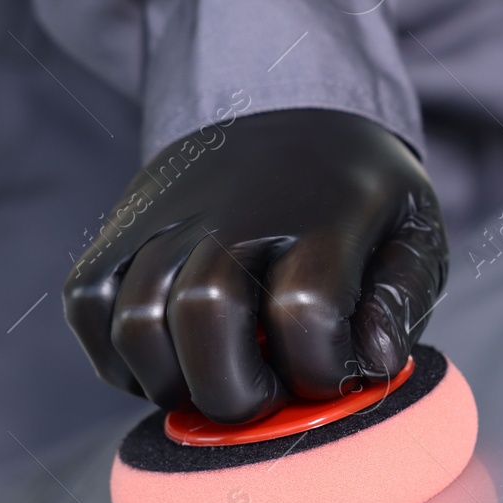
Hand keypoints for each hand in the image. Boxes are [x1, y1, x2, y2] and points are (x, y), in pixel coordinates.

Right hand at [63, 109, 447, 423]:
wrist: (285, 107)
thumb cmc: (356, 195)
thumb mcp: (413, 229)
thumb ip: (402, 299)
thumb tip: (369, 360)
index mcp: (324, 210)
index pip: (306, 310)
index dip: (321, 369)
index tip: (335, 371)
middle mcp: (237, 209)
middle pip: (205, 313)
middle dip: (236, 391)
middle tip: (266, 395)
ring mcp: (169, 215)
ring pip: (137, 321)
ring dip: (175, 383)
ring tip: (219, 380)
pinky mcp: (120, 226)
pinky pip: (89, 306)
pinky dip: (118, 357)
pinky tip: (171, 361)